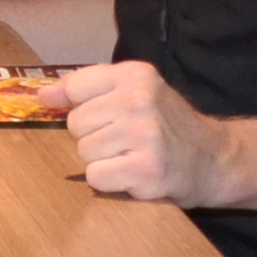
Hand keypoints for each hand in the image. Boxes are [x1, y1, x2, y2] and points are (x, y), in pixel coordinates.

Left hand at [55, 59, 232, 205]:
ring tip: (130, 156)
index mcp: (136, 75)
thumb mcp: (135, 91)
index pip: (76, 87)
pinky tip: (133, 174)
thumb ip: (88, 87)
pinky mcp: (146, 169)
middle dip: (94, 136)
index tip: (99, 116)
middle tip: (124, 140)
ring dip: (103, 160)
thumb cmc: (166, 125)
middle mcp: (140, 100)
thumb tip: (42, 94)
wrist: (213, 159)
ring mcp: (144, 135)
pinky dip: (110, 181)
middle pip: (76, 124)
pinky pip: (96, 177)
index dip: (80, 106)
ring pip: (84, 152)